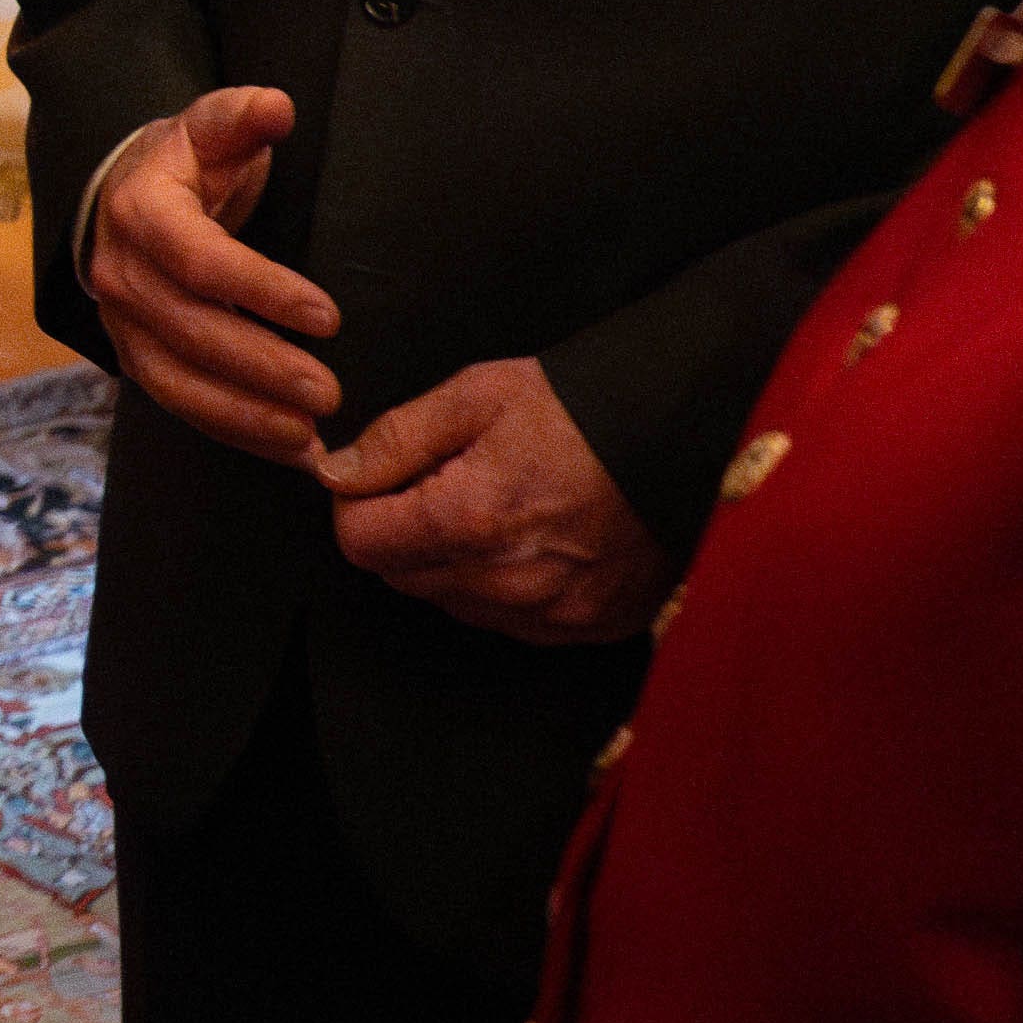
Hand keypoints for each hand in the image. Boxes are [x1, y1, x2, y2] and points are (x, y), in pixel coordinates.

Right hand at [84, 88, 347, 465]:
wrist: (120, 199)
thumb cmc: (183, 165)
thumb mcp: (209, 128)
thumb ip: (241, 117)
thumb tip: (277, 107)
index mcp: (141, 212)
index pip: (199, 260)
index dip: (261, 291)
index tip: (327, 316)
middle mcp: (121, 274)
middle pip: (190, 331)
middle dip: (261, 368)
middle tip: (329, 392)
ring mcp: (122, 323)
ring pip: (177, 380)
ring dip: (243, 415)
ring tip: (308, 436)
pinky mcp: (135, 357)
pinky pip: (179, 403)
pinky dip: (231, 431)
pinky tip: (287, 450)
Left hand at [326, 355, 667, 642]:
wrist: (687, 434)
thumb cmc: (581, 409)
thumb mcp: (476, 396)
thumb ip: (394, 439)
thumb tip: (335, 474)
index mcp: (471, 519)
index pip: (361, 543)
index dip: (357, 505)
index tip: (378, 481)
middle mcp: (509, 581)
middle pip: (402, 577)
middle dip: (403, 531)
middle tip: (443, 483)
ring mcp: (553, 612)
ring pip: (453, 601)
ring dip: (452, 562)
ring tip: (496, 506)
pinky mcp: (590, 626)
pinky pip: (513, 621)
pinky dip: (505, 586)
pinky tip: (534, 539)